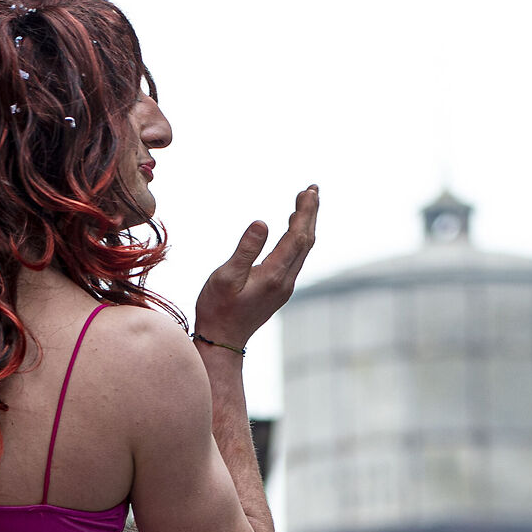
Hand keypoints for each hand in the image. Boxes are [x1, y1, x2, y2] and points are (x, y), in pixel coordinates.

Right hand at [194, 185, 318, 350]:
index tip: (309, 191)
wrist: (221, 341)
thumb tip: (262, 222)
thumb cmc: (218, 309)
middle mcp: (285, 282)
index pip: (298, 237)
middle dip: (310, 214)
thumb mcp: (226, 277)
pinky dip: (298, 239)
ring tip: (306, 203)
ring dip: (306, 225)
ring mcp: (284, 287)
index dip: (305, 212)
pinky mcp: (279, 291)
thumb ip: (245, 249)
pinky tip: (293, 231)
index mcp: (274, 275)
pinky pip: (296, 258)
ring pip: (302, 251)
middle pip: (306, 241)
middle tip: (313, 189)